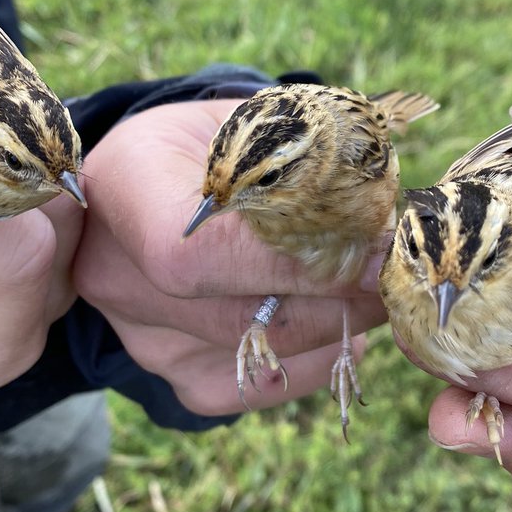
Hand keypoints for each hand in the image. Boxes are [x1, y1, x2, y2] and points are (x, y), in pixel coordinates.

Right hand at [72, 99, 387, 415]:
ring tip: (374, 284)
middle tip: (397, 270)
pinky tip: (337, 317)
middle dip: (340, 297)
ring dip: (338, 325)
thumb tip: (386, 232)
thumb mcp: (261, 123)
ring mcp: (138, 332)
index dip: (295, 263)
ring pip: (260, 356)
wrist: (168, 174)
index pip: (200, 255)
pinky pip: (257, 387)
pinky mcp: (172, 371)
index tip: (375, 251)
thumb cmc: (225, 138)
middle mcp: (114, 271)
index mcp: (126, 185)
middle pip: (241, 317)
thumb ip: (311, 168)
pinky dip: (315, 359)